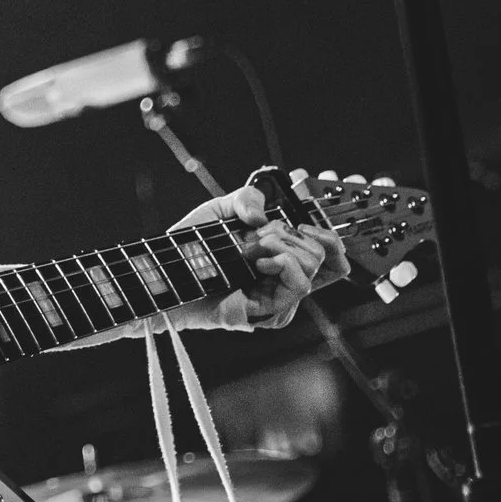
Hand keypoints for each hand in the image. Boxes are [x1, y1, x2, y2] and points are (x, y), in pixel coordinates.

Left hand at [174, 180, 349, 330]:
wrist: (169, 274)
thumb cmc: (192, 248)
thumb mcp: (220, 210)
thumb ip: (246, 199)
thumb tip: (265, 215)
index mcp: (281, 254)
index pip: (328, 247)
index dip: (331, 223)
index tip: (322, 192)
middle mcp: (286, 276)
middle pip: (326, 252)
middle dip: (294, 230)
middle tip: (262, 232)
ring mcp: (281, 294)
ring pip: (314, 263)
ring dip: (283, 244)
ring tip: (253, 246)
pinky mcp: (273, 309)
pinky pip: (300, 283)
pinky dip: (282, 262)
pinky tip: (258, 261)